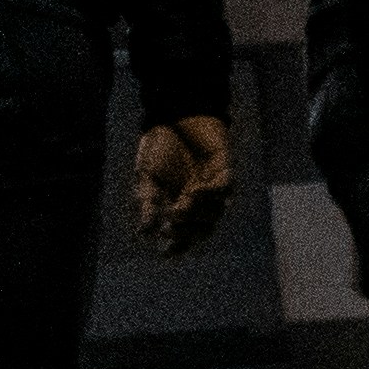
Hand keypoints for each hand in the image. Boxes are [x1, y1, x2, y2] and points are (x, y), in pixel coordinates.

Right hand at [136, 114, 234, 252]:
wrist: (173, 115)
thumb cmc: (160, 146)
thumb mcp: (147, 176)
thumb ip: (148, 202)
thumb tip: (143, 232)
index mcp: (181, 204)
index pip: (183, 233)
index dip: (176, 245)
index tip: (164, 253)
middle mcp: (201, 201)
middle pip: (201, 229)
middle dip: (186, 232)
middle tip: (168, 228)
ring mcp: (214, 187)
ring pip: (214, 213)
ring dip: (196, 214)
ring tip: (177, 208)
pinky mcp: (225, 171)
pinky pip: (223, 190)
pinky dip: (210, 194)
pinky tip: (194, 191)